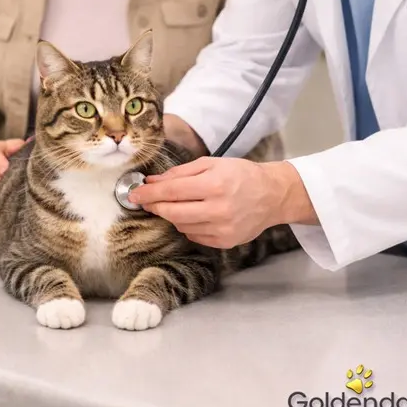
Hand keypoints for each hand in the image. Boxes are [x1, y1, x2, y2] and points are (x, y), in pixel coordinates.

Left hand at [128, 156, 315, 247]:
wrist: (272, 195)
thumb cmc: (240, 174)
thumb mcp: (211, 164)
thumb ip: (179, 173)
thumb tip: (152, 182)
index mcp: (215, 184)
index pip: (172, 191)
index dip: (149, 193)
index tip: (134, 193)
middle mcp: (219, 209)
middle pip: (172, 212)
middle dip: (155, 206)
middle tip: (146, 201)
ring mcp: (223, 229)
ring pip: (181, 225)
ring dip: (172, 215)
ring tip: (178, 203)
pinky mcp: (225, 242)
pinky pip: (194, 236)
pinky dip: (188, 225)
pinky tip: (195, 214)